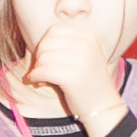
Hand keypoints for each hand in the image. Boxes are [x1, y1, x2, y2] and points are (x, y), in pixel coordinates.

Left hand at [12, 20, 128, 136]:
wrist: (102, 106)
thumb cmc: (87, 82)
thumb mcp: (83, 56)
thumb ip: (66, 46)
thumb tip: (38, 46)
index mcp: (88, 37)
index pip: (54, 30)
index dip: (43, 45)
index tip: (44, 59)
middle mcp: (86, 45)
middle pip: (46, 43)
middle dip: (37, 58)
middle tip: (39, 71)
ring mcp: (81, 60)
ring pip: (43, 58)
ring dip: (36, 70)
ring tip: (40, 79)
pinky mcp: (73, 76)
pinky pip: (43, 71)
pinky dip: (34, 77)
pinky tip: (36, 83)